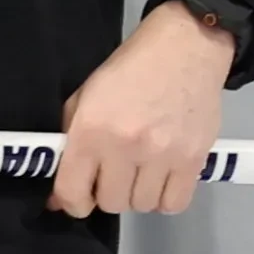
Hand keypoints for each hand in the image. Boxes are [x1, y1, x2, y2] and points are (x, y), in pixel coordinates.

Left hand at [56, 1, 233, 217]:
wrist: (185, 47)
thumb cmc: (130, 69)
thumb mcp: (87, 97)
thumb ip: (69, 144)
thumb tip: (60, 198)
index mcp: (92, 129)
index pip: (73, 193)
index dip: (72, 202)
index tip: (79, 196)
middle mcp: (126, 146)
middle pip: (111, 203)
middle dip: (109, 193)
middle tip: (115, 174)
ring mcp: (163, 155)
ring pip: (142, 206)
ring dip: (138, 194)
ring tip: (142, 172)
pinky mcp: (194, 159)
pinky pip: (174, 204)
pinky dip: (166, 198)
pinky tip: (162, 179)